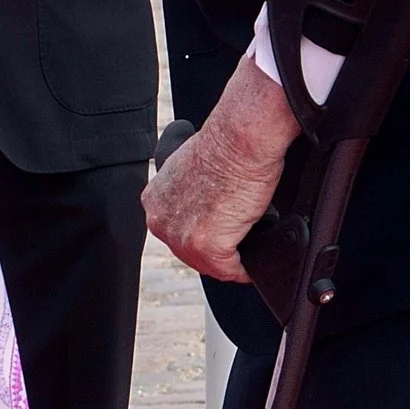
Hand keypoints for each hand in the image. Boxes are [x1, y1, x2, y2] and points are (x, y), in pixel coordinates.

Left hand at [142, 54, 298, 281]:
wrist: (242, 138)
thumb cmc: (227, 143)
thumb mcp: (194, 167)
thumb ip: (194, 192)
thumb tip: (211, 205)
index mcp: (155, 199)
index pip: (178, 231)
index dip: (203, 235)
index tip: (222, 235)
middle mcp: (160, 219)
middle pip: (190, 253)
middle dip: (216, 253)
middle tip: (239, 246)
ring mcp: (181, 235)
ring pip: (209, 264)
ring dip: (231, 262)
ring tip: (249, 254)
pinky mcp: (206, 246)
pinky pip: (230, 270)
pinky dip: (245, 270)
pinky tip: (254, 262)